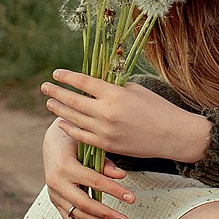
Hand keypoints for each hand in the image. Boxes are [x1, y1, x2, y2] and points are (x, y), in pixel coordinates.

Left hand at [39, 71, 210, 163]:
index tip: (56, 74)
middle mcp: (107, 112)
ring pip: (74, 119)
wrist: (173, 135)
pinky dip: (70, 128)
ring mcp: (105, 130)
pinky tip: (62, 123)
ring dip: (60, 110)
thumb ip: (114, 87)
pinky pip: (82, 136)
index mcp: (115, 93)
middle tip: (44, 87)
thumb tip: (94, 83)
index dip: (67, 77)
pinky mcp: (107, 145)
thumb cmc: (157, 108)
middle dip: (57, 92)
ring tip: (50, 103)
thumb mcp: (136, 90)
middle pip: (73, 100)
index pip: (83, 82)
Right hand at [43, 119, 132, 218]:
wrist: (53, 141)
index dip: (114, 191)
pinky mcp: (55, 201)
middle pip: (84, 204)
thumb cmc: (75, 140)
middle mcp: (55, 182)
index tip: (131, 198)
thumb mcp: (89, 145)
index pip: (94, 182)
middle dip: (107, 215)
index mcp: (64, 166)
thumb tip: (121, 176)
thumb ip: (104, 162)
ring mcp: (53, 194)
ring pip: (77, 215)